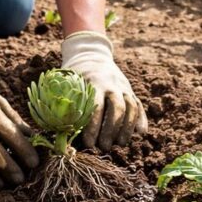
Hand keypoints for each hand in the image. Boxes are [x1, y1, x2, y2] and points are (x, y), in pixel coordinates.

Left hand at [61, 31, 146, 150]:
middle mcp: (111, 84)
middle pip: (117, 109)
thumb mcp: (67, 84)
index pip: (96, 107)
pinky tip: (141, 134)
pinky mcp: (130, 90)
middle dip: (111, 130)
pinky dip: (141, 119)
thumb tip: (59, 133)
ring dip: (127, 128)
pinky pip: (138, 105)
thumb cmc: (74, 75)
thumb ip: (64, 104)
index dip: (93, 127)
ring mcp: (123, 86)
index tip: (89, 144)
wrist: (91, 54)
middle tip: (105, 147)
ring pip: (131, 107)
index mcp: (93, 83)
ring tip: (120, 144)